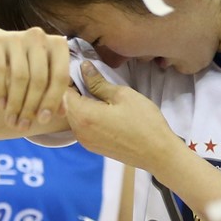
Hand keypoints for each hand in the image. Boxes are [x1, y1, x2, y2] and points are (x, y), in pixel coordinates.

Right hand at [0, 25, 73, 133]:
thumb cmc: (27, 67)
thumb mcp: (44, 80)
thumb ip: (56, 95)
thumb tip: (62, 113)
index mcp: (57, 45)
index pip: (60, 77)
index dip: (52, 101)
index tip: (43, 121)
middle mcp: (38, 37)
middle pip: (39, 79)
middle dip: (31, 107)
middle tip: (23, 126)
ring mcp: (16, 36)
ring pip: (20, 77)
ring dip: (16, 104)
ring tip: (12, 121)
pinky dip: (1, 91)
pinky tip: (1, 106)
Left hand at [64, 61, 180, 173]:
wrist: (158, 154)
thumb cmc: (144, 123)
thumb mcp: (122, 95)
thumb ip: (98, 82)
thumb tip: (83, 67)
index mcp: (83, 115)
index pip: (62, 90)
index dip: (69, 76)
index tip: (79, 66)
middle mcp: (79, 131)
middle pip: (64, 104)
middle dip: (72, 89)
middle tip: (88, 75)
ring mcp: (85, 141)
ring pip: (72, 115)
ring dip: (80, 102)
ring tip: (96, 91)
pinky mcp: (93, 147)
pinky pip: (82, 126)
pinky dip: (86, 114)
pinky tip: (101, 108)